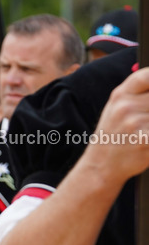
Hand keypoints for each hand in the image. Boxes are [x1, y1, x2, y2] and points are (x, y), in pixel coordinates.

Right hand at [85, 66, 148, 183]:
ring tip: (144, 134)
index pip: (147, 76)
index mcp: (120, 95)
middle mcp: (126, 107)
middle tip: (145, 119)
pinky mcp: (144, 142)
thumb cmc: (112, 136)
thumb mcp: (116, 107)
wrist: (99, 168)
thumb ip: (137, 91)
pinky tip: (145, 144)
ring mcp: (135, 125)